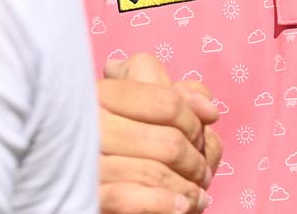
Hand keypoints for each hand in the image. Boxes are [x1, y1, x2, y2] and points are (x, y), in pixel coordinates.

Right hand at [96, 53, 223, 213]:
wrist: (99, 193)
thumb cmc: (133, 145)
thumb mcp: (155, 111)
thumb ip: (184, 97)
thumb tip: (209, 109)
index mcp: (103, 94)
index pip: (167, 102)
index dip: (193, 123)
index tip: (199, 138)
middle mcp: (89, 123)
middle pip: (169, 142)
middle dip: (194, 162)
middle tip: (202, 174)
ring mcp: (87, 161)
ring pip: (154, 172)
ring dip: (186, 189)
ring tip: (195, 196)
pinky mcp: (90, 195)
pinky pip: (128, 198)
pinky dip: (163, 204)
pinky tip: (178, 206)